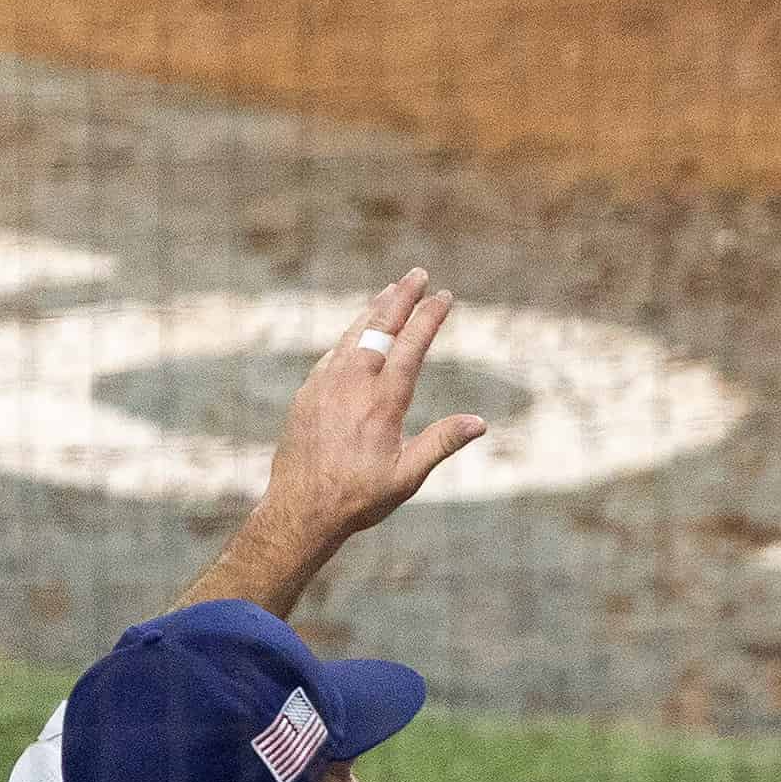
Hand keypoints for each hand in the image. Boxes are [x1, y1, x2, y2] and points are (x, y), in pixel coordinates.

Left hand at [259, 270, 491, 544]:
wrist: (301, 507)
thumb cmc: (360, 497)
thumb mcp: (409, 476)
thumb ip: (442, 443)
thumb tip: (480, 422)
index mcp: (382, 403)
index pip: (410, 347)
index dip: (429, 318)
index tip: (445, 296)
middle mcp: (352, 385)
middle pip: (379, 328)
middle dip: (401, 297)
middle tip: (418, 274)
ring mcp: (325, 385)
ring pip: (352, 335)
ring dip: (373, 309)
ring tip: (390, 290)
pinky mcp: (308, 393)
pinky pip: (333, 354)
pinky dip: (350, 335)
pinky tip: (358, 332)